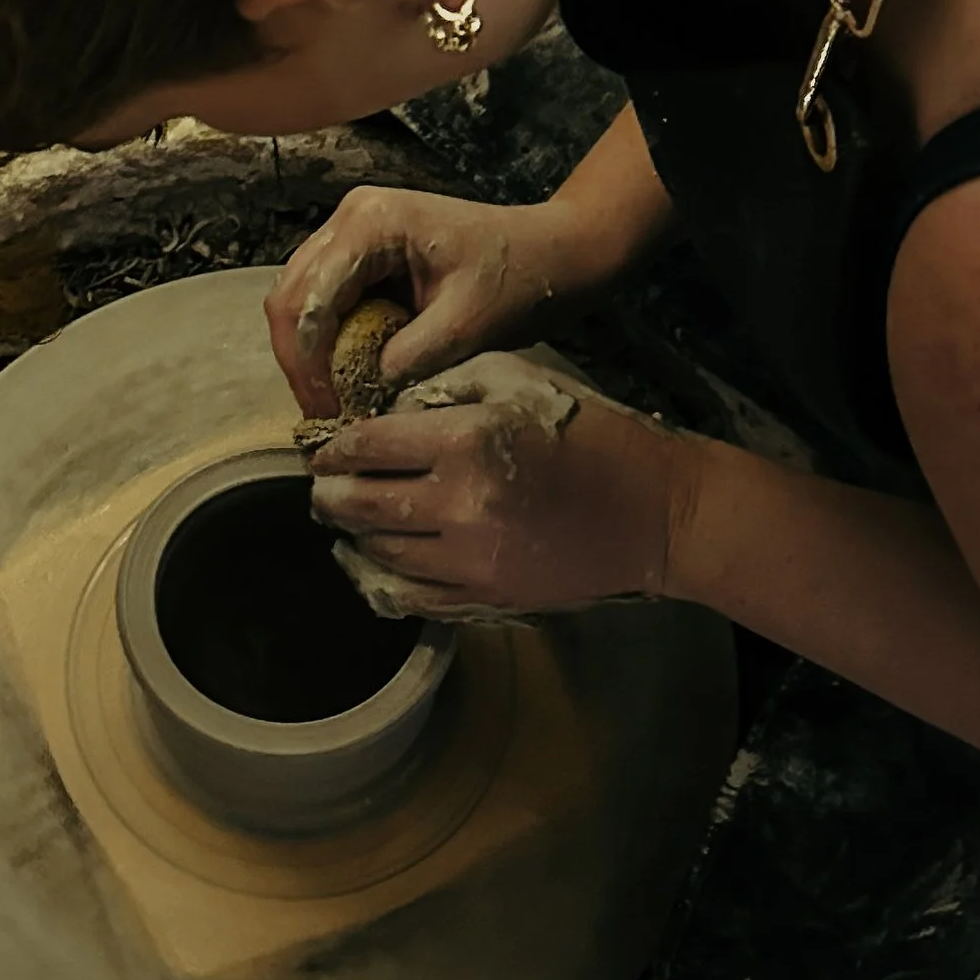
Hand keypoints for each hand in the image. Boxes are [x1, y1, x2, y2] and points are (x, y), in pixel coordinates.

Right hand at [265, 188, 598, 421]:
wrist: (551, 253)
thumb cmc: (519, 277)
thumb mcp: (467, 326)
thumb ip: (408, 358)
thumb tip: (359, 395)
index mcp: (372, 222)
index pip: (308, 299)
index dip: (309, 364)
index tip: (330, 413)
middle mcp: (350, 218)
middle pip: (288, 297)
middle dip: (300, 362)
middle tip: (325, 416)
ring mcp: (352, 234)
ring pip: (298, 302)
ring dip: (309, 356)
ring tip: (334, 404)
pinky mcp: (360, 256)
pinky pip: (323, 305)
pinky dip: (327, 346)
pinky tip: (346, 380)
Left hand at [308, 355, 695, 619]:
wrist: (657, 513)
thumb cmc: (594, 436)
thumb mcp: (523, 381)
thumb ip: (450, 386)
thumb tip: (389, 409)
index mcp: (467, 443)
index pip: (368, 446)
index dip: (334, 447)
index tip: (322, 447)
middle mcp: (460, 506)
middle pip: (361, 505)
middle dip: (330, 494)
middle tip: (322, 486)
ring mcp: (471, 561)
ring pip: (379, 553)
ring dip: (352, 535)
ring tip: (346, 519)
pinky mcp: (486, 598)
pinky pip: (410, 595)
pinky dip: (380, 577)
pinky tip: (371, 561)